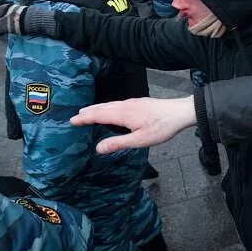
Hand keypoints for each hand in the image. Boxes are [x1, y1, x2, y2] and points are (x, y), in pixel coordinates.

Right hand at [69, 96, 196, 153]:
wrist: (180, 112)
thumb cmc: (161, 128)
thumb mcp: (140, 140)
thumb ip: (118, 143)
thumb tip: (98, 148)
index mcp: (123, 114)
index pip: (98, 115)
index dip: (84, 118)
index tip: (72, 120)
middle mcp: (125, 105)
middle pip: (102, 108)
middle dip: (88, 112)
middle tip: (75, 116)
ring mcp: (132, 102)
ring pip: (110, 104)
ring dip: (97, 108)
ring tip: (88, 112)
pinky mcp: (138, 102)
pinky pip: (116, 104)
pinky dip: (107, 107)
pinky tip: (110, 110)